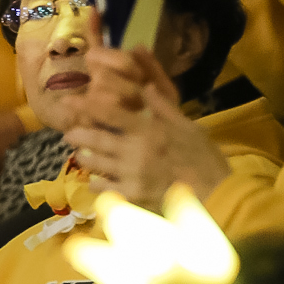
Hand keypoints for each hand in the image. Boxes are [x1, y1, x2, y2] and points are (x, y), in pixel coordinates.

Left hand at [65, 47, 232, 206]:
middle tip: (68, 133)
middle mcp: (135, 151)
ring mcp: (130, 175)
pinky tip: (96, 181)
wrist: (215, 197)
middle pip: (96, 139)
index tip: (68, 101)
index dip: (86, 106)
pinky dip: (97, 184)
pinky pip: (104, 188)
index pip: (110, 113)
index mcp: (149, 131)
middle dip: (78, 134)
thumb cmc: (205, 160)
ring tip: (80, 155)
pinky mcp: (131, 196)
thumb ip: (165, 109)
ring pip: (95, 164)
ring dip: (85, 158)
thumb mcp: (190, 128)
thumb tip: (147, 87)